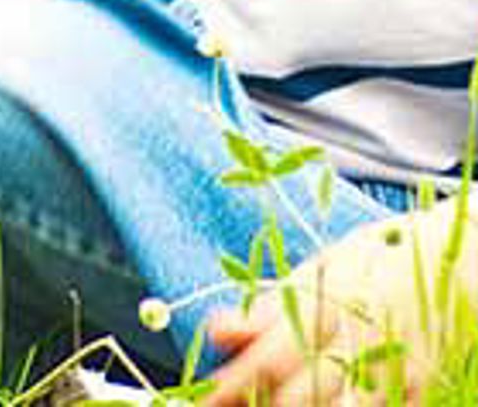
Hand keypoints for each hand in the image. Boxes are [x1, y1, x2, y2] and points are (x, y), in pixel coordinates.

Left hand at [203, 201, 475, 404]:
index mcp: (329, 307)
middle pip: (302, 398)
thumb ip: (269, 307)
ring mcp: (398, 372)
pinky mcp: (426, 391)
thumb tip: (216, 331)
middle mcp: (362, 342)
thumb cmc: (379, 260)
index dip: (230, 388)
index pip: (269, 359)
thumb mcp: (321, 269)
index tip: (199, 401)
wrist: (462, 258)